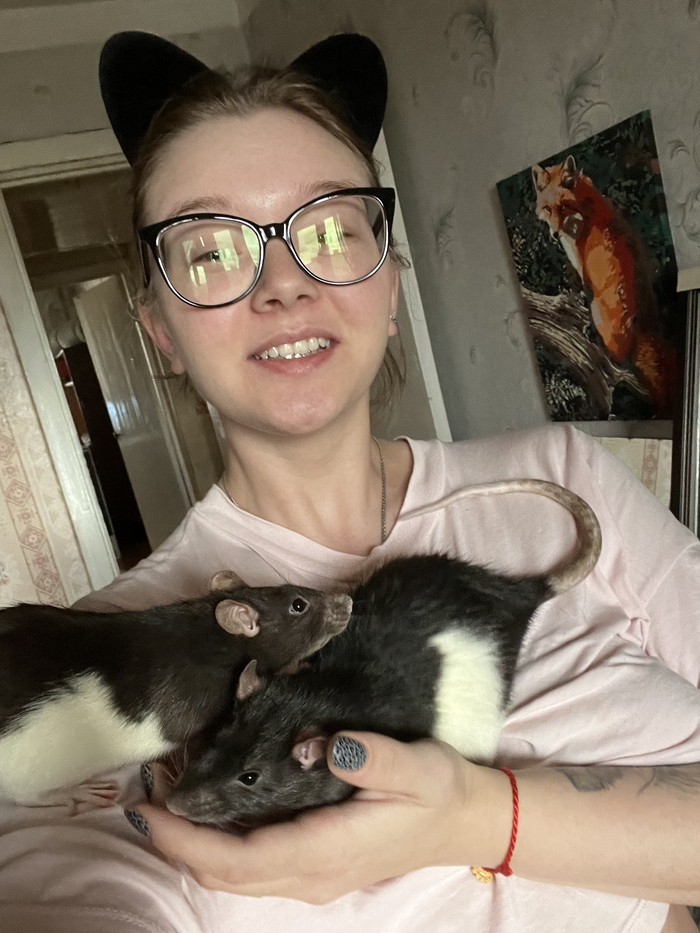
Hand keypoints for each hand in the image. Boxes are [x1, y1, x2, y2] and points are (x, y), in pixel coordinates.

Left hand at [135, 732, 504, 903]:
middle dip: (174, 840)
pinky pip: (250, 866)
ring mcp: (311, 876)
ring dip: (191, 843)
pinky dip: (216, 844)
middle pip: (223, 874)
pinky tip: (207, 808)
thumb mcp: (418, 765)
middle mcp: (310, 874)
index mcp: (327, 850)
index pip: (237, 858)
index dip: (184, 838)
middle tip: (143, 791)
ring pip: (233, 875)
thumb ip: (375, 755)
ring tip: (164, 796)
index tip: (147, 806)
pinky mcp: (313, 866)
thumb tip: (329, 744)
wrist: (464, 820)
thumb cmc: (439, 789)